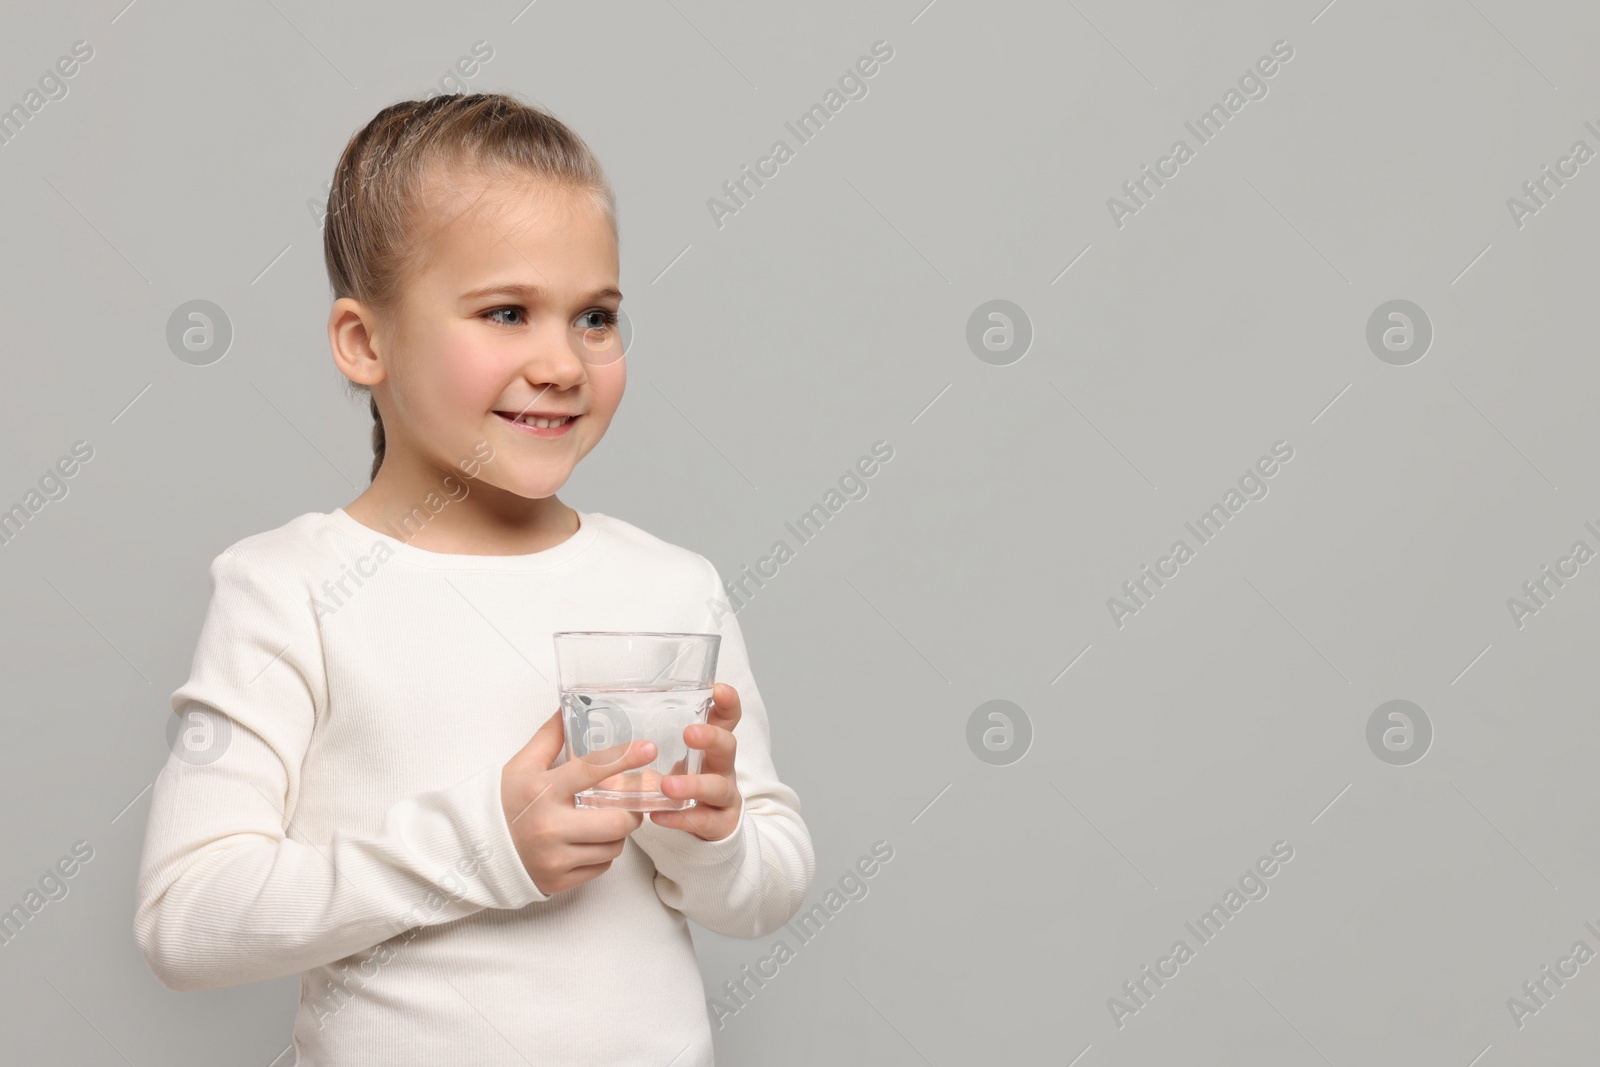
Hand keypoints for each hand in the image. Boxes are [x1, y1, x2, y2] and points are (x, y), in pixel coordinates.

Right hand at [500, 710, 656, 895]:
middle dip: (632, 811)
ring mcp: (555, 858)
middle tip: (629, 803)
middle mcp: (550, 826)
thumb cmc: (503, 803)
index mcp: (542, 791)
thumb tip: (570, 707)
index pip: (592, 770)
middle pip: (617, 821)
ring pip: (613, 847)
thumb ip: (549, 736)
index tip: (648, 750)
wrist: (475, 848)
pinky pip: (601, 868)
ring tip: (605, 821)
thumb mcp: (521, 765)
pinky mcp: (558, 881)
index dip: (625, 758)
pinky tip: (589, 842)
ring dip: (617, 833)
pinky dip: (602, 854)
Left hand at [648, 682, 743, 841]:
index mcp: (711, 747)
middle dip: (711, 738)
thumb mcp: (672, 759)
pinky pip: (704, 822)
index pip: (726, 719)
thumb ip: (649, 743)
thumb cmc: (684, 784)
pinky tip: (659, 815)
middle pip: (728, 747)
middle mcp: (723, 768)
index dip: (727, 704)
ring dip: (694, 785)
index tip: (719, 690)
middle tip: (689, 733)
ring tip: (667, 785)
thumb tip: (600, 721)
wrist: (708, 826)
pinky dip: (680, 819)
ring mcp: (725, 797)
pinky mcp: (721, 825)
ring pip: (718, 788)